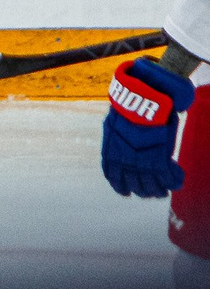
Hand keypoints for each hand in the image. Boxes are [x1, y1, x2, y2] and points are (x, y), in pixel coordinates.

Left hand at [103, 57, 192, 196]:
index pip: (113, 177)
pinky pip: (168, 179)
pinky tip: (178, 180)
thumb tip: (124, 145)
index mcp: (111, 152)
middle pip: (134, 186)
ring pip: (151, 187)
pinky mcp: (160, 160)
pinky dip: (174, 182)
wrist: (144, 97)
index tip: (128, 192)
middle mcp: (124, 161)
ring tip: (164, 190)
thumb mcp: (117, 124)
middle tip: (152, 191)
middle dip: (143, 191)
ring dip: (158, 191)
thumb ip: (120, 140)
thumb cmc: (132, 106)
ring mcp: (142, 163)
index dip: (121, 187)